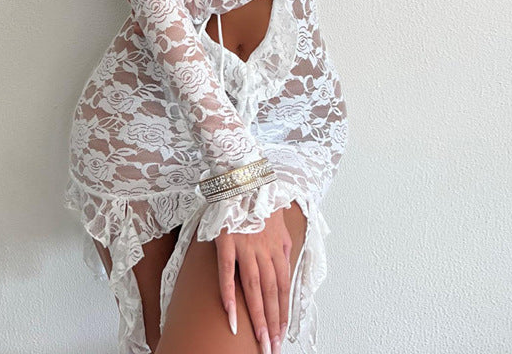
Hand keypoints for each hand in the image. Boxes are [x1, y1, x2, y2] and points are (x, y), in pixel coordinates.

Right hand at [214, 207, 291, 353]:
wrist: (242, 175)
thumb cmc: (259, 197)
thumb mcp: (278, 221)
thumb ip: (281, 244)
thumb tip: (284, 264)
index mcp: (277, 246)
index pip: (282, 287)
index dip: (282, 312)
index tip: (281, 333)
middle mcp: (264, 249)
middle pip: (270, 292)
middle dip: (273, 323)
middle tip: (271, 347)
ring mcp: (245, 246)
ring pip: (253, 287)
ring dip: (257, 317)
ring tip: (259, 341)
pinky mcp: (226, 240)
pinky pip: (227, 272)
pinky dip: (228, 294)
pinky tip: (230, 315)